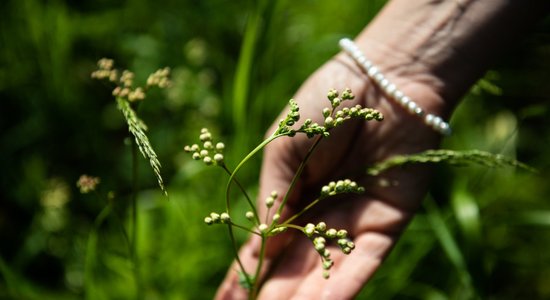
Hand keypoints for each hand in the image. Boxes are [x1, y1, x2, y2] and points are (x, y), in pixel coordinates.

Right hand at [216, 51, 446, 298]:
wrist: (379, 81)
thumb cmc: (322, 107)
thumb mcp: (282, 151)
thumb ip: (273, 199)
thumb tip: (262, 247)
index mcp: (292, 196)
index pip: (266, 245)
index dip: (245, 273)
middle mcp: (321, 216)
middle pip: (293, 267)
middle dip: (270, 294)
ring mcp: (353, 223)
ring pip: (326, 274)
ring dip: (302, 299)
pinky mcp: (386, 224)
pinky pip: (363, 263)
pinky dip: (342, 287)